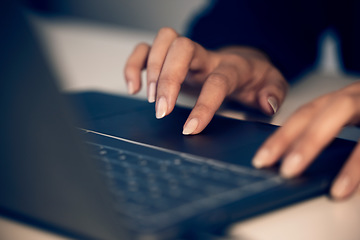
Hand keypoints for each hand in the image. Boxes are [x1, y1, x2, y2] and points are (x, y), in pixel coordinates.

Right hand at [124, 27, 287, 134]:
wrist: (241, 63)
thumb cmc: (251, 77)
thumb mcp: (271, 85)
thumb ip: (274, 92)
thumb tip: (268, 104)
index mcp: (232, 66)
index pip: (217, 81)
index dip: (204, 104)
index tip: (190, 128)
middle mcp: (206, 55)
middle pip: (183, 48)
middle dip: (168, 79)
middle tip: (161, 111)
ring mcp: (186, 54)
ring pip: (163, 41)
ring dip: (151, 70)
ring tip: (151, 100)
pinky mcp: (170, 58)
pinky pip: (146, 49)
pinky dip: (134, 65)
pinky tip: (134, 87)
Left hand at [252, 81, 359, 199]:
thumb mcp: (350, 117)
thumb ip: (328, 131)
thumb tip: (292, 156)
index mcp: (342, 99)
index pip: (304, 114)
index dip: (282, 136)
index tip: (262, 159)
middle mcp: (357, 96)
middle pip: (323, 111)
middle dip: (302, 141)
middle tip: (284, 170)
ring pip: (351, 121)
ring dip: (340, 155)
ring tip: (327, 186)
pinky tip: (346, 186)